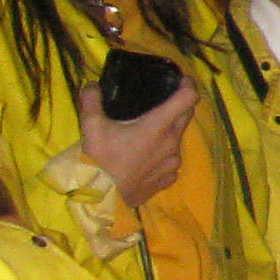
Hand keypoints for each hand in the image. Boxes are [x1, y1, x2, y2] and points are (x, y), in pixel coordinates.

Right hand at [75, 72, 196, 204]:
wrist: (100, 199)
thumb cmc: (99, 160)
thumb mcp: (91, 126)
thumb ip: (92, 99)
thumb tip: (92, 85)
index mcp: (158, 126)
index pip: (189, 97)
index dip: (188, 85)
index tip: (180, 80)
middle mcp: (172, 143)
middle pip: (186, 115)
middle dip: (178, 105)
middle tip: (160, 102)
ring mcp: (172, 163)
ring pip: (178, 139)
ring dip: (168, 132)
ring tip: (147, 133)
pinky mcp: (167, 179)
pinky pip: (171, 160)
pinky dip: (163, 154)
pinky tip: (145, 156)